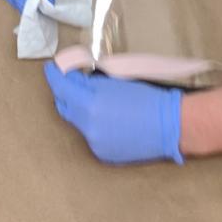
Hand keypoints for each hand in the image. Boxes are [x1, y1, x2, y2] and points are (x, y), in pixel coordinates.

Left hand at [44, 65, 183, 164]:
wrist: (170, 125)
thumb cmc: (146, 98)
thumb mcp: (115, 82)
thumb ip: (89, 82)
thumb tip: (74, 78)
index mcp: (90, 105)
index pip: (62, 88)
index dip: (54, 76)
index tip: (50, 68)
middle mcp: (88, 127)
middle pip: (65, 107)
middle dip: (65, 93)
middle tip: (69, 81)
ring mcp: (95, 143)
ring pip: (78, 123)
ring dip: (80, 110)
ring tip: (93, 100)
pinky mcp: (103, 154)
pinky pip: (91, 136)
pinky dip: (93, 125)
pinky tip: (107, 119)